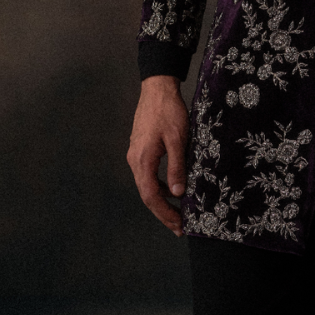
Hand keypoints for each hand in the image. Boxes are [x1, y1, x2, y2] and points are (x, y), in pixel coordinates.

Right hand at [127, 75, 188, 236]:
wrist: (157, 88)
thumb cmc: (169, 111)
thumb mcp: (178, 140)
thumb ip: (177, 167)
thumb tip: (178, 194)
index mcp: (143, 160)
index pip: (152, 196)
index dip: (165, 213)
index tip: (179, 225)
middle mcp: (135, 161)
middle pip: (147, 195)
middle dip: (163, 212)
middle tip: (179, 226)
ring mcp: (136, 155)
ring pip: (147, 185)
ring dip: (161, 200)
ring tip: (178, 212)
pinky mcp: (140, 149)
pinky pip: (148, 174)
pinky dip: (159, 186)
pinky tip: (172, 189)